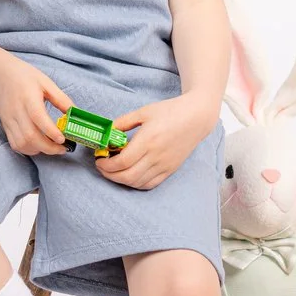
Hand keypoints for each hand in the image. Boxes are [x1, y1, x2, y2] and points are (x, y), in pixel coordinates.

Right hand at [0, 55, 69, 157]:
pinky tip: (39, 146)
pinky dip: (29, 150)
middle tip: (63, 148)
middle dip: (49, 148)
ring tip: (52, 147)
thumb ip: (61, 99)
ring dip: (39, 150)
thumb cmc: (23, 75)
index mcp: (28, 98)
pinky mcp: (5, 126)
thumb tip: (76, 113)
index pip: (38, 118)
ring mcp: (9, 121)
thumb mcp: (45, 82)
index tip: (63, 139)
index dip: (51, 131)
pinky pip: (15, 144)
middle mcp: (17, 112)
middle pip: (30, 136)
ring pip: (22, 144)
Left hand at [97, 92, 215, 190]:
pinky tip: (130, 174)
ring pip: (137, 183)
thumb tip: (108, 133)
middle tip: (103, 167)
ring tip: (114, 170)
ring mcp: (164, 165)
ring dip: (121, 180)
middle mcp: (156, 156)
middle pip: (127, 176)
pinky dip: (136, 183)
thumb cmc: (170, 111)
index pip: (122, 162)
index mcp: (148, 140)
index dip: (106, 164)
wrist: (196, 118)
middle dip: (109, 175)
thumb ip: (123, 122)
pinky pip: (150, 184)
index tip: (99, 158)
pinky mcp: (170, 170)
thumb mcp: (143, 112)